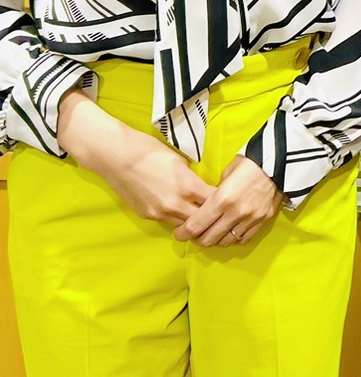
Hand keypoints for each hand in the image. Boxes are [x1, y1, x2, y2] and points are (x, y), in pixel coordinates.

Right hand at [58, 90, 211, 225]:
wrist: (117, 157)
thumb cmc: (150, 151)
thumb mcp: (179, 161)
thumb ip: (191, 178)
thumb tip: (200, 187)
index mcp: (188, 186)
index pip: (214, 202)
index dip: (222, 201)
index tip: (227, 199)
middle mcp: (175, 204)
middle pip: (201, 220)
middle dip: (210, 217)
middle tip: (217, 213)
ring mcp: (159, 213)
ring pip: (184, 225)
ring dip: (192, 221)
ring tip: (200, 216)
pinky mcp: (146, 216)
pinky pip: (167, 221)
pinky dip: (176, 218)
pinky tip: (179, 211)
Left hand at [173, 156, 284, 247]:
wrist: (280, 161)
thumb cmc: (250, 162)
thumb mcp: (227, 172)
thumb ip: (215, 192)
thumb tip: (208, 203)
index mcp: (222, 199)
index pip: (196, 226)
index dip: (183, 233)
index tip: (179, 234)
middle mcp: (234, 213)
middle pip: (208, 239)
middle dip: (198, 239)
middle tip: (195, 234)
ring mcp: (250, 219)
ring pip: (225, 242)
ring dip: (216, 240)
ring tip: (213, 232)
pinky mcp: (263, 220)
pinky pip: (243, 239)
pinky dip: (234, 238)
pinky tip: (231, 230)